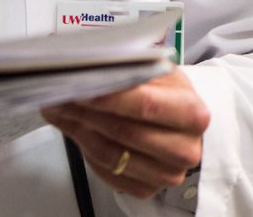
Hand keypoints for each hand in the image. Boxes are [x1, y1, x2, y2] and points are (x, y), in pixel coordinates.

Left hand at [41, 68, 209, 198]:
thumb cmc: (159, 92)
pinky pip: (107, 173)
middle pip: (125, 132)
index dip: (108, 97)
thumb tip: (86, 64)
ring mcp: (168, 173)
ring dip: (80, 130)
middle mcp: (185, 148)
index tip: (79, 85)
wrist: (171, 119)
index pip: (145, 105)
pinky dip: (86, 150)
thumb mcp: (151, 70)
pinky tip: (78, 129)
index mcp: (192, 113)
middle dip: (86, 112)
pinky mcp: (148, 188)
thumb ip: (125, 68)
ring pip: (111, 155)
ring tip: (61, 108)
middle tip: (60, 94)